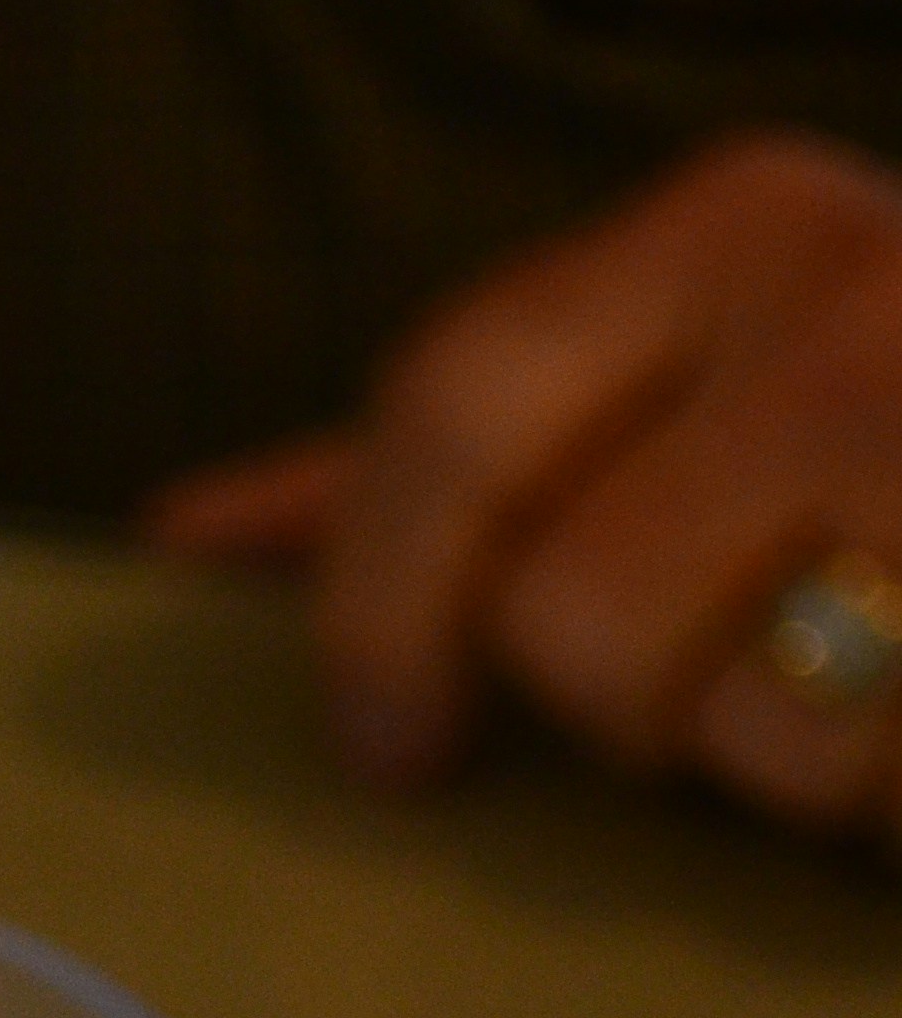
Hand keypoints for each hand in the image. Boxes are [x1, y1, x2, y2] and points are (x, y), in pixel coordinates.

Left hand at [148, 130, 901, 843]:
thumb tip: (188, 533)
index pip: (445, 415)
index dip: (378, 610)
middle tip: (750, 670)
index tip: (387, 749)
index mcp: (742, 219)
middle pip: (577, 621)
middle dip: (637, 709)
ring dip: (804, 776)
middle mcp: (870, 296)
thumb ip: (461, 457)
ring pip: (758, 741)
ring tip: (894, 686)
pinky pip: (900, 798)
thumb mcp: (696, 378)